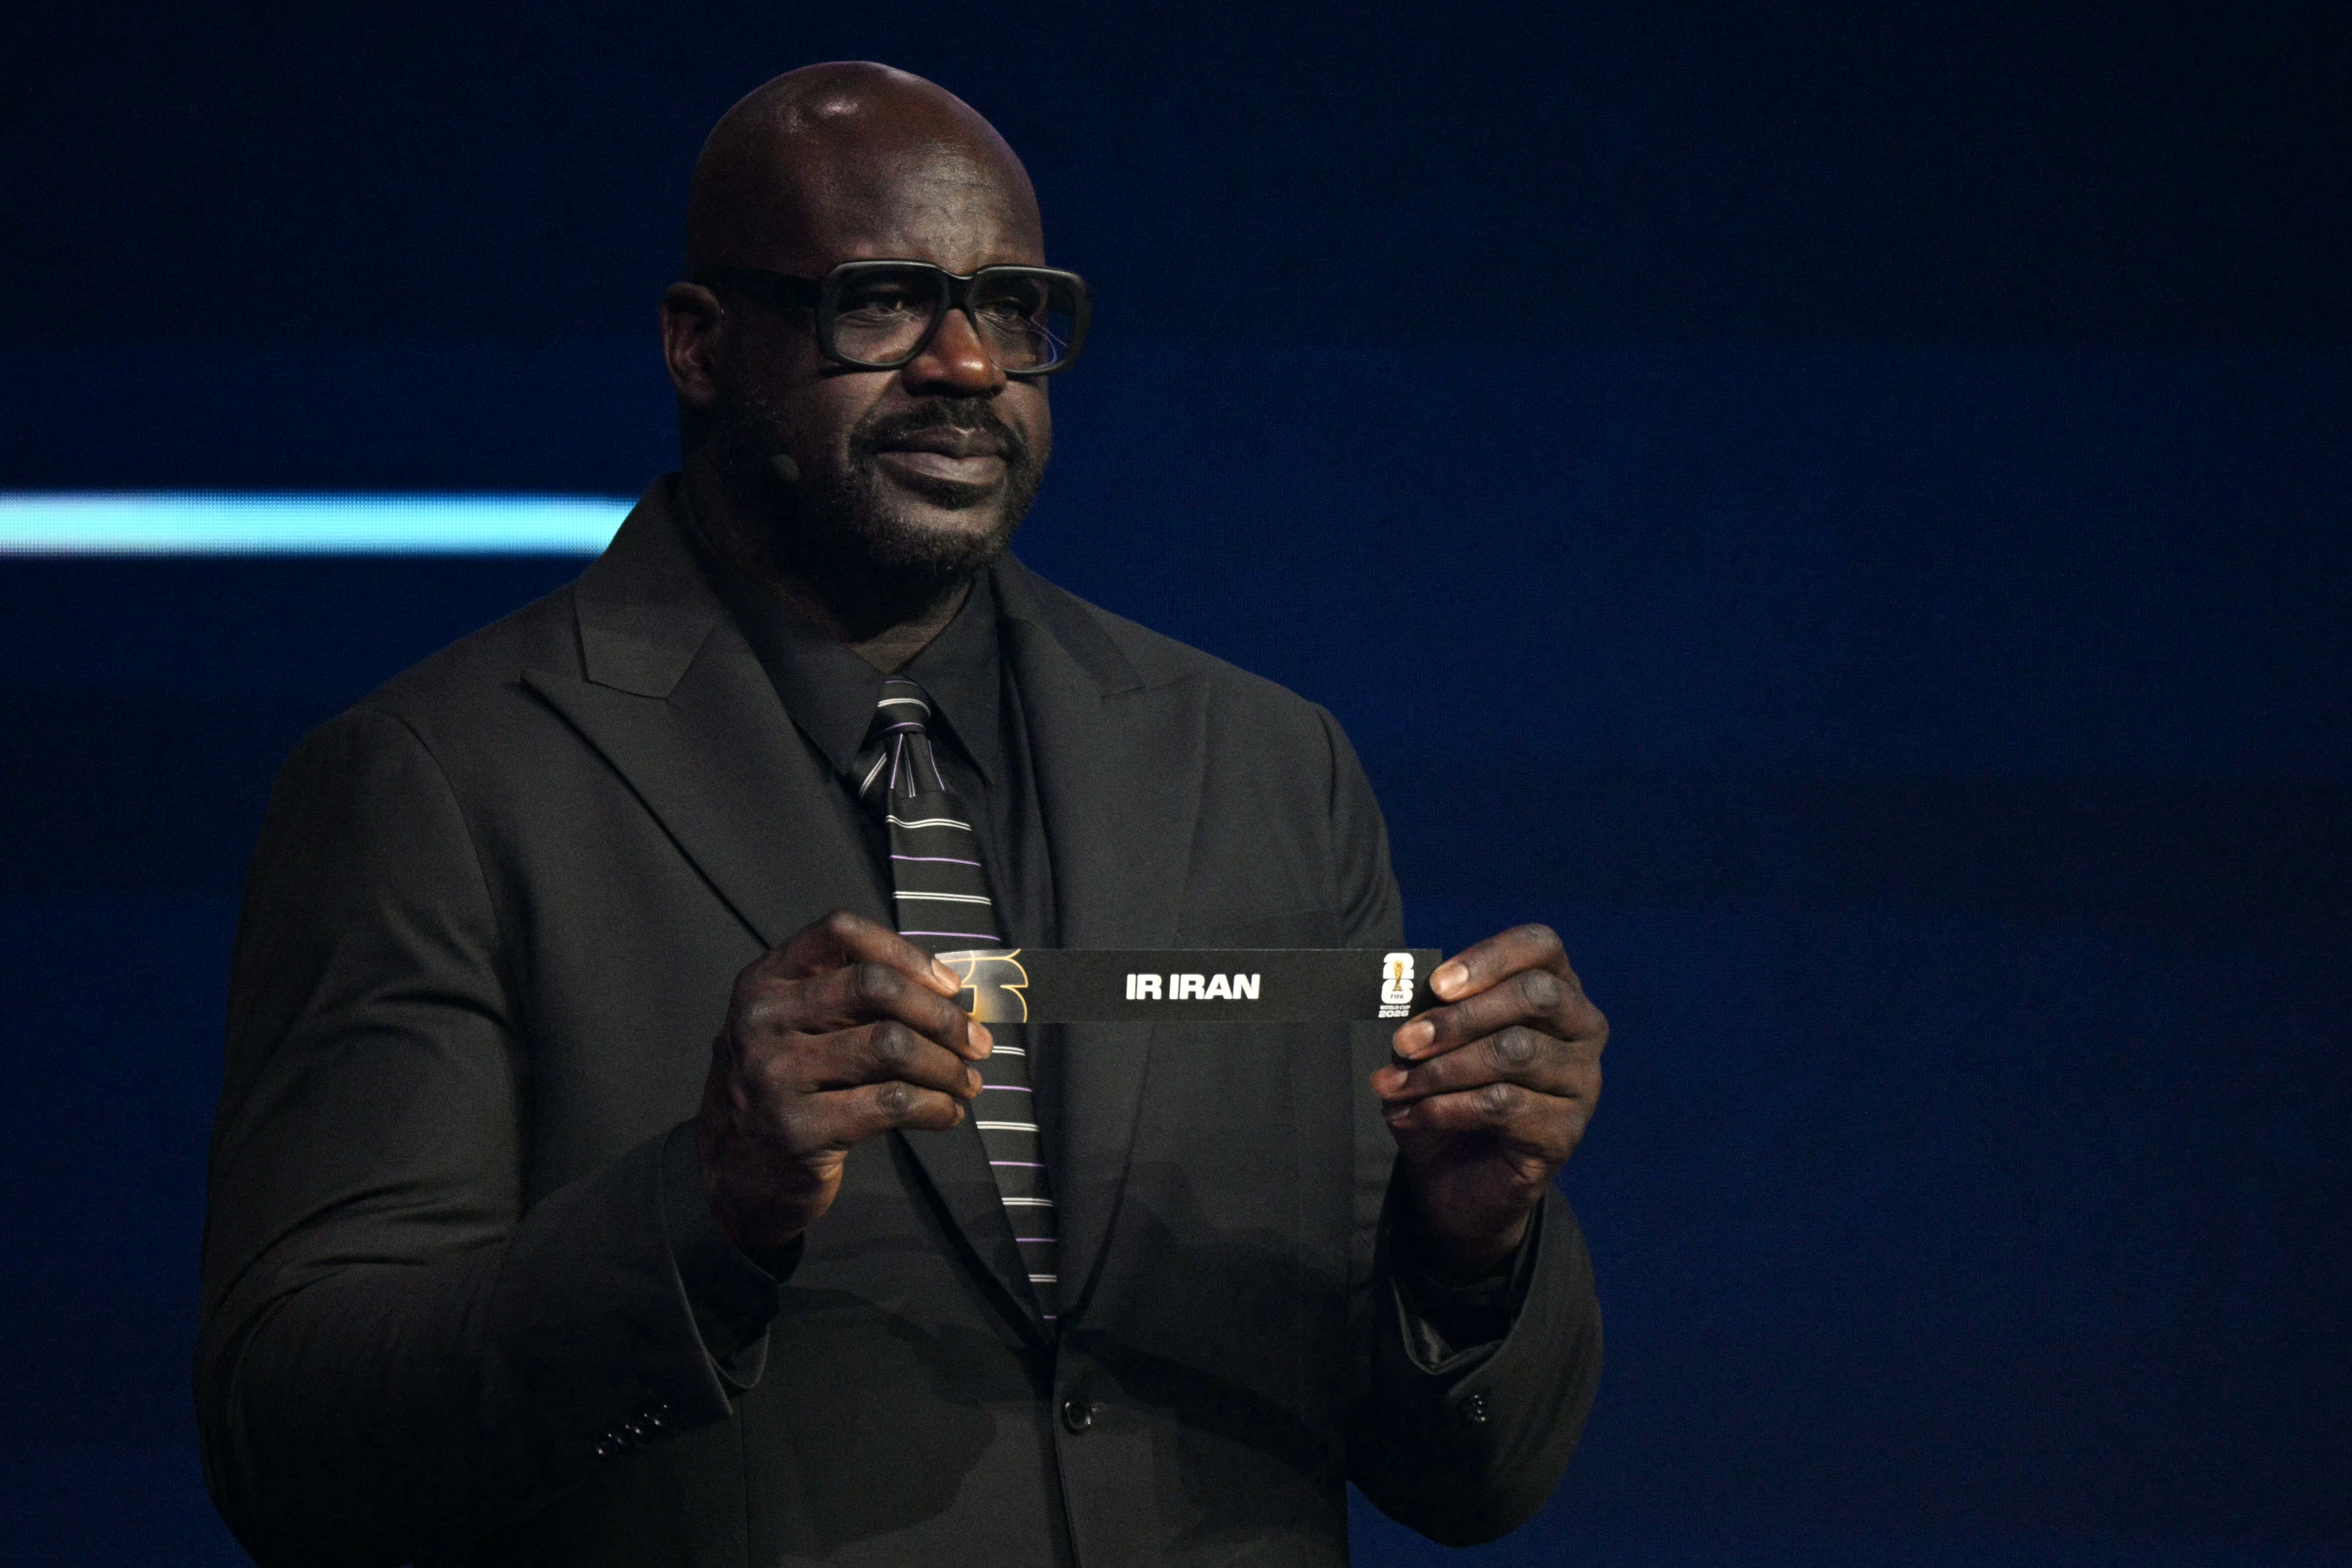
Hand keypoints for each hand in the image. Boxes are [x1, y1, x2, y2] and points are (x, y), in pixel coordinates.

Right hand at [695, 910, 990, 1252]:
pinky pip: (891, 1103)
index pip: (840, 932)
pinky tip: (947, 1113)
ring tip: (968, 1082)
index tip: (950, 984)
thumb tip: (947, 993)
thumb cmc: (787, 1090)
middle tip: (978, 1042)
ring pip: (890, 1045)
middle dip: (941, 1015)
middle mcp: (761, 1020)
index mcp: (764, 982)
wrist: (736, 1175)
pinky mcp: (799, 1129)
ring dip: (946, 1066)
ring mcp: (775, 1075)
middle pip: (874, 987)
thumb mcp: (797, 1030)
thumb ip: (850, 1002)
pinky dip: (935, 1107)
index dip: (905, 952)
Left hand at [1371, 924, 1605, 1279]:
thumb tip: (1408, 1005)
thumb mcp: (1434, 1047)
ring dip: (1441, 1068)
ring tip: (1392, 1085)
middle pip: (1536, 996)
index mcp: (1556, 991)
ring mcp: (1582, 1082)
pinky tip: (1411, 1114)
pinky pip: (1504, 1105)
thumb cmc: (1450, 1095)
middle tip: (1404, 1042)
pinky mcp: (1566, 1132)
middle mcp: (1583, 1030)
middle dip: (1460, 1017)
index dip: (1490, 957)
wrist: (1459, 1183)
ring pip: (1515, 1052)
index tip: (1437, 984)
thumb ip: (1432, 1015)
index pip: (1543, 946)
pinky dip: (1446, 1107)